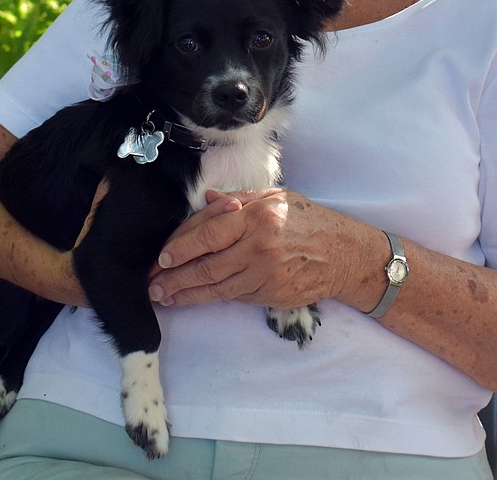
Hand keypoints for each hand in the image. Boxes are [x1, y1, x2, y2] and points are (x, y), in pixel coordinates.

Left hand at [148, 188, 352, 309]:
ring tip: (163, 296)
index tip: (162, 256)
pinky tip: (193, 299)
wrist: (345, 255)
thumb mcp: (277, 198)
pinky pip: (234, 296)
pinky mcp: (270, 295)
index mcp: (258, 216)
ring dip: (185, 293)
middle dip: (174, 275)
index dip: (181, 246)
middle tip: (151, 282)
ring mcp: (265, 274)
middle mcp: (259, 246)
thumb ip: (239, 198)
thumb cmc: (310, 221)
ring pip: (215, 287)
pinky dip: (210, 298)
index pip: (209, 233)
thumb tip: (205, 200)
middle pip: (206, 264)